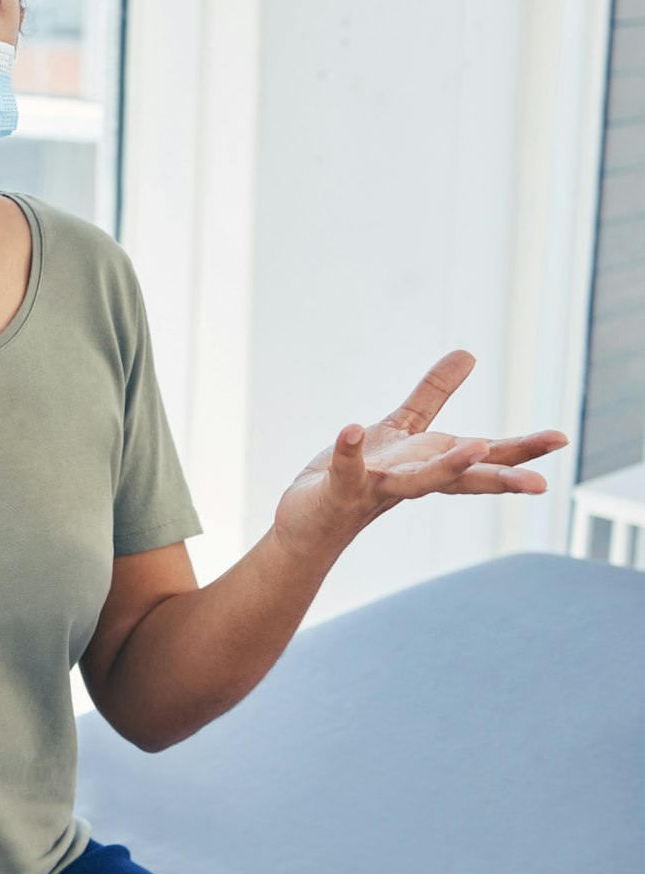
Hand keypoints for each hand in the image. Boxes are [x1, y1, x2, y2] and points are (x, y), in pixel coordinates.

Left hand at [272, 350, 567, 560]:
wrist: (310, 520)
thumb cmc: (362, 474)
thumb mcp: (401, 429)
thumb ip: (433, 394)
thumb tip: (468, 353)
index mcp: (432, 463)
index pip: (484, 457)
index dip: (521, 449)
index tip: (562, 438)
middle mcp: (412, 480)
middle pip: (463, 480)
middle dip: (502, 479)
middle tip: (541, 484)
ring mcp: (377, 488)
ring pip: (415, 482)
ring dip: (445, 468)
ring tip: (474, 449)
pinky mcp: (339, 489)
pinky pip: (346, 468)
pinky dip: (349, 450)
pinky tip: (352, 428)